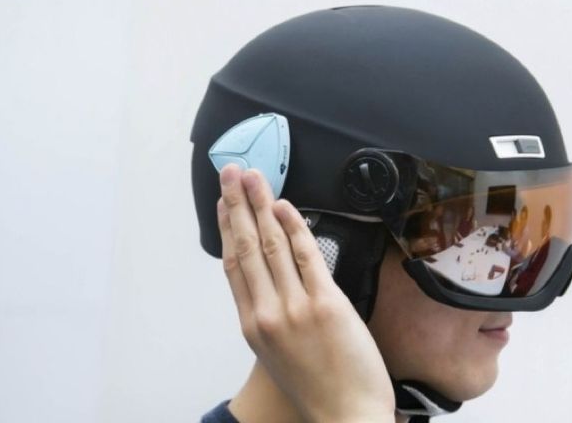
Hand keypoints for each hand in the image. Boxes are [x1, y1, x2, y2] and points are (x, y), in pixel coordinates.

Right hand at [216, 164, 394, 422]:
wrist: (347, 416)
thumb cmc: (318, 389)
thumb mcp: (279, 354)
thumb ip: (272, 317)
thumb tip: (275, 282)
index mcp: (253, 326)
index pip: (234, 266)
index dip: (228, 229)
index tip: (224, 203)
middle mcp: (267, 313)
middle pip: (246, 247)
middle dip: (236, 204)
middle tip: (230, 173)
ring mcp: (294, 307)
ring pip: (270, 244)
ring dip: (259, 204)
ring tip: (252, 177)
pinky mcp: (326, 303)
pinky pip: (305, 255)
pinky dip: (294, 226)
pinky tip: (284, 205)